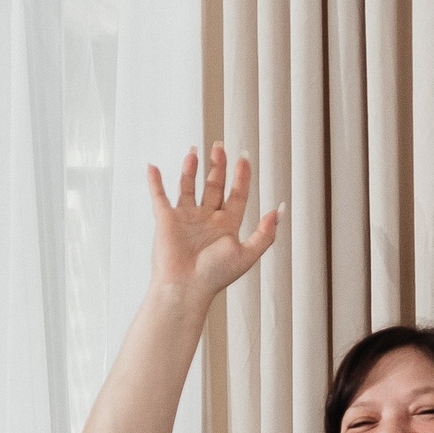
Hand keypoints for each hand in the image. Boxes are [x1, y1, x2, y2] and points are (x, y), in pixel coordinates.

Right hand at [148, 142, 279, 298]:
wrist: (186, 287)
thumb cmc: (216, 275)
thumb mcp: (248, 253)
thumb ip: (266, 233)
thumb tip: (280, 209)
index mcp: (227, 226)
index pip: (237, 195)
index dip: (242, 176)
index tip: (244, 157)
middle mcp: (207, 220)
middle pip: (214, 186)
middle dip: (218, 166)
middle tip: (220, 145)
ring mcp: (186, 218)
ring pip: (189, 186)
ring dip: (191, 169)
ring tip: (196, 150)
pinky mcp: (166, 220)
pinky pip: (159, 196)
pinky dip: (155, 182)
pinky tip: (153, 167)